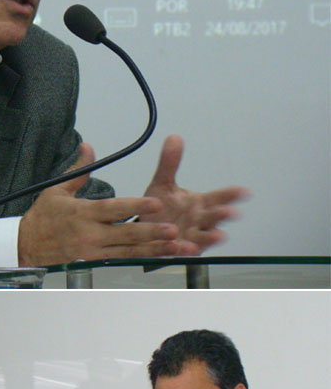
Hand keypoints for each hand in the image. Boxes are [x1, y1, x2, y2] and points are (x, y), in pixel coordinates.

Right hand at [18, 143, 185, 265]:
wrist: (24, 246)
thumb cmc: (41, 218)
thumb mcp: (56, 190)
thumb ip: (78, 170)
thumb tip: (88, 148)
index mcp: (83, 213)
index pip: (113, 208)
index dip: (136, 206)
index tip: (156, 203)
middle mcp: (90, 233)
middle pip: (126, 233)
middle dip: (151, 232)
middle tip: (173, 230)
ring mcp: (92, 251)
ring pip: (128, 251)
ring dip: (152, 249)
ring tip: (174, 246)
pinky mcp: (93, 263)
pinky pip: (121, 261)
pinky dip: (140, 260)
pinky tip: (156, 257)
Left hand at [141, 135, 248, 253]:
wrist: (144, 230)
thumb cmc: (159, 208)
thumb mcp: (162, 184)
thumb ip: (169, 163)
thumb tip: (174, 138)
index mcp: (199, 204)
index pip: (218, 198)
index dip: (231, 195)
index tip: (244, 192)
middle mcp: (198, 221)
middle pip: (214, 217)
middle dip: (222, 214)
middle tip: (230, 212)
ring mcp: (190, 237)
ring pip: (204, 237)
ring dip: (211, 236)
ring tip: (219, 235)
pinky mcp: (177, 250)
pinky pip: (183, 251)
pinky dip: (186, 250)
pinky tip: (188, 248)